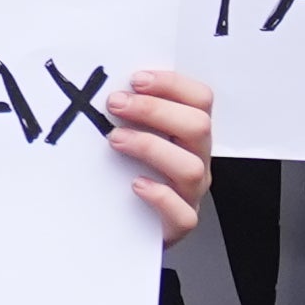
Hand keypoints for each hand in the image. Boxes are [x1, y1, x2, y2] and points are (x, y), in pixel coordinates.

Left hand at [101, 66, 215, 238]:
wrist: (123, 224)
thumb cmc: (125, 173)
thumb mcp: (132, 134)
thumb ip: (128, 112)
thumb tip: (104, 85)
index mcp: (189, 133)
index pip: (200, 99)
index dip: (172, 84)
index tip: (136, 80)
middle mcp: (196, 159)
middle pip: (198, 126)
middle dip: (155, 110)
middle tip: (116, 104)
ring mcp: (191, 193)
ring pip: (192, 167)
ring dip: (151, 147)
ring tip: (116, 140)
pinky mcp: (179, 224)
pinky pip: (183, 214)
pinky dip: (161, 196)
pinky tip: (136, 184)